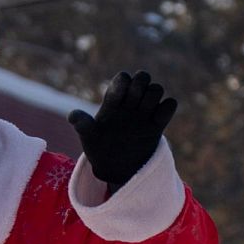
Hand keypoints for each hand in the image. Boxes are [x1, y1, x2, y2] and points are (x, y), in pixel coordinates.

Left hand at [67, 70, 177, 186]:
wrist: (115, 167)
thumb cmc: (99, 148)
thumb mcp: (88, 138)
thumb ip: (83, 124)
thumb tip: (72, 116)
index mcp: (113, 101)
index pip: (123, 78)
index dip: (122, 84)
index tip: (116, 101)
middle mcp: (130, 102)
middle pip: (143, 77)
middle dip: (140, 86)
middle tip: (133, 104)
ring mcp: (145, 112)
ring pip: (157, 88)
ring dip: (152, 97)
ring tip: (144, 114)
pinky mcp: (158, 124)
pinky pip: (170, 104)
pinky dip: (166, 109)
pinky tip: (156, 122)